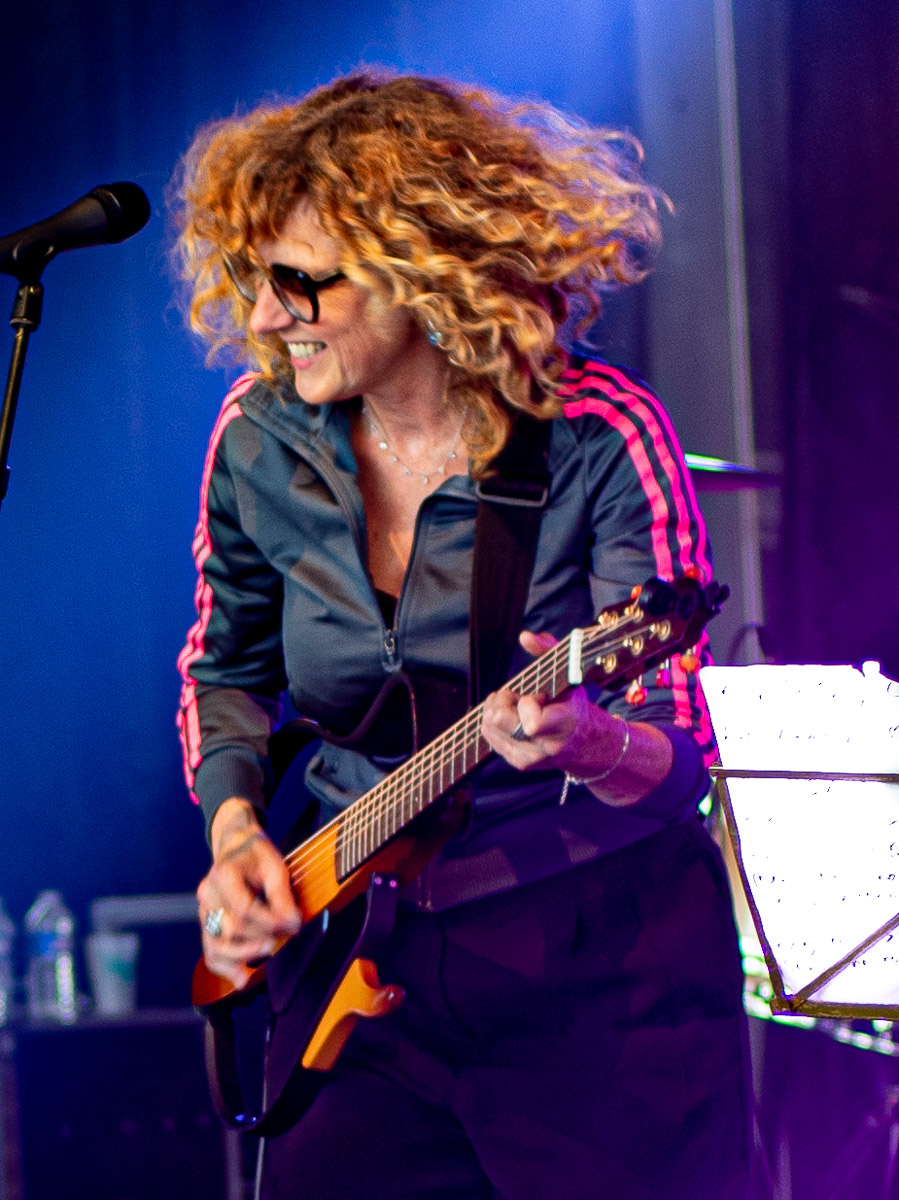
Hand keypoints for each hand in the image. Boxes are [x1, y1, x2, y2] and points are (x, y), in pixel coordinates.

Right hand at [197, 798, 301, 988]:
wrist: (236, 845)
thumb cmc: (257, 855)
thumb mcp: (275, 866)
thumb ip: (282, 895)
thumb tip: (292, 924)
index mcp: (224, 873)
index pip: (245, 908)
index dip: (270, 922)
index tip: (293, 925)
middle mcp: (207, 894)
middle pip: (232, 929)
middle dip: (261, 936)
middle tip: (287, 934)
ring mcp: (203, 911)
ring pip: (217, 946)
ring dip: (244, 955)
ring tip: (269, 951)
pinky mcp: (206, 924)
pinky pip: (211, 952)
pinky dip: (226, 968)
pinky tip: (244, 978)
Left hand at [481, 631, 617, 775]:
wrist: (583, 743)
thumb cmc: (573, 704)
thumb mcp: (569, 674)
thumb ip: (548, 651)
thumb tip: (524, 636)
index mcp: (564, 725)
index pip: (530, 719)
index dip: (528, 701)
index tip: (540, 696)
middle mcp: (546, 747)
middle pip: (498, 720)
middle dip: (503, 700)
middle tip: (519, 696)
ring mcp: (530, 758)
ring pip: (488, 726)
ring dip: (497, 709)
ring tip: (517, 706)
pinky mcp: (518, 763)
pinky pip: (489, 735)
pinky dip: (496, 722)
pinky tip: (513, 718)